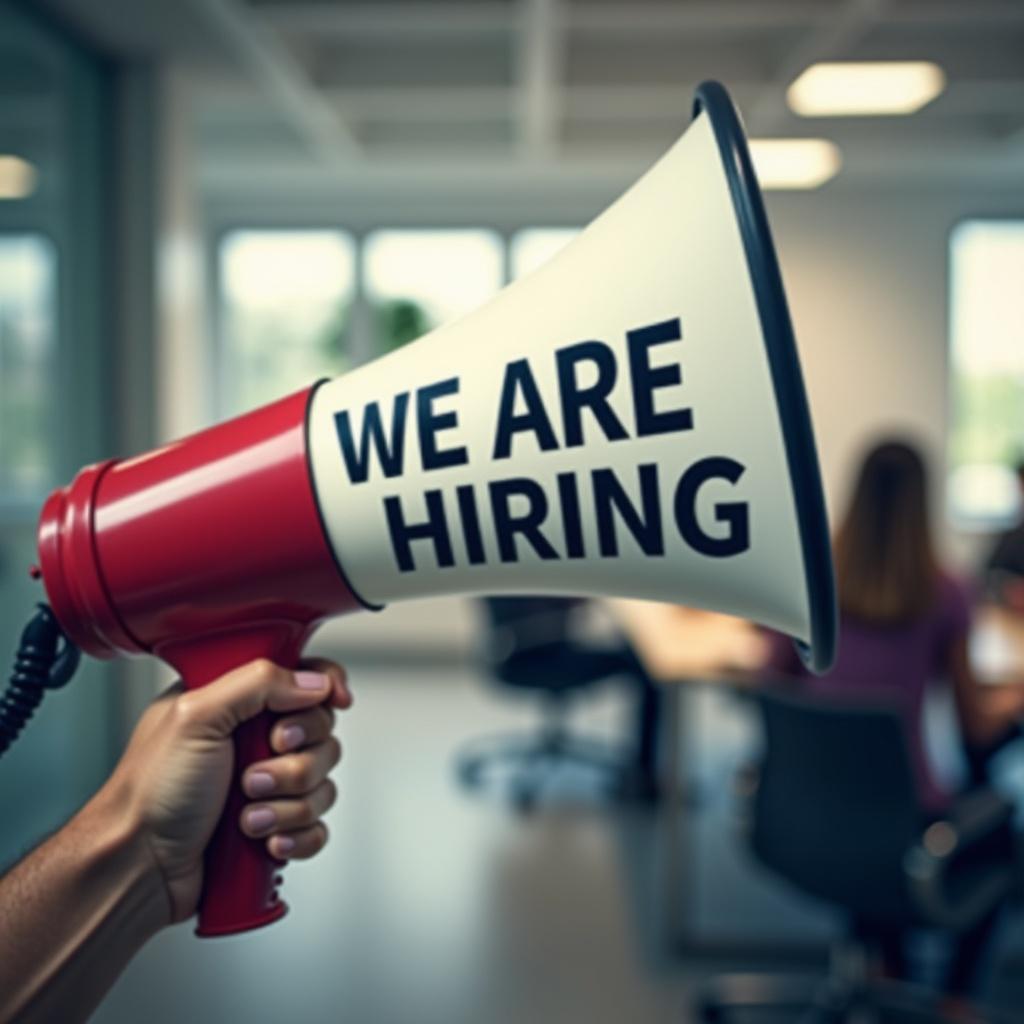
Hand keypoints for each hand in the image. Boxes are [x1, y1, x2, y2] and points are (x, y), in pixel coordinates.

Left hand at [99, 658, 351, 923]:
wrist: (139, 867)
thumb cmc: (149, 794)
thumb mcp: (196, 717)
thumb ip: (258, 683)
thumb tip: (313, 682)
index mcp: (236, 701)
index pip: (303, 677)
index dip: (325, 687)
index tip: (334, 701)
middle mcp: (255, 738)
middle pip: (322, 733)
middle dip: (294, 761)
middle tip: (253, 772)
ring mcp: (267, 783)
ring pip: (322, 783)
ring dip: (288, 803)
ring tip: (247, 814)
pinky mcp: (275, 824)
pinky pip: (316, 826)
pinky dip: (296, 834)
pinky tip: (265, 839)